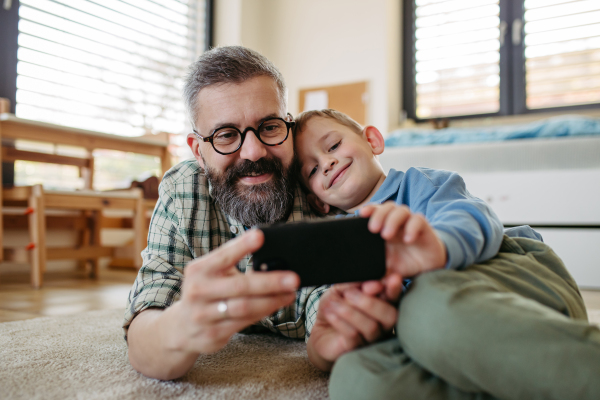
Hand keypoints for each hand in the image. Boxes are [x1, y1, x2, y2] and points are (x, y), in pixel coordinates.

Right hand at [168, 229, 299, 353]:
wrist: (180, 328)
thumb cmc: (205, 292)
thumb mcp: (211, 273)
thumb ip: (232, 264)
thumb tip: (271, 257)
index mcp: (199, 270)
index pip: (223, 255)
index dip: (242, 245)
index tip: (261, 235)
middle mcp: (198, 291)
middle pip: (240, 286)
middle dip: (270, 282)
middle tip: (293, 278)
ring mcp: (203, 315)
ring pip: (244, 307)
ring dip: (271, 300)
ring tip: (290, 293)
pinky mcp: (212, 334)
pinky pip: (243, 323)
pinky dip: (263, 313)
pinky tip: (276, 305)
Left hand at [307, 276, 401, 370]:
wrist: (318, 329)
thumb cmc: (334, 306)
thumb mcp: (340, 289)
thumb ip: (355, 284)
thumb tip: (373, 282)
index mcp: (382, 304)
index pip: (394, 297)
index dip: (394, 289)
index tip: (392, 278)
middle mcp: (382, 323)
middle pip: (391, 316)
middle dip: (371, 303)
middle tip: (349, 294)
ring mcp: (371, 338)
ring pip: (371, 327)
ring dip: (350, 312)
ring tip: (333, 304)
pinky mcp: (356, 349)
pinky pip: (353, 336)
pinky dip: (340, 322)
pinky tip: (330, 313)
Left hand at [360, 202, 446, 277]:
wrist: (428, 269)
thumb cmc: (403, 265)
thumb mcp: (386, 270)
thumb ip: (373, 272)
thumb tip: (361, 282)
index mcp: (385, 227)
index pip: (376, 211)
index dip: (369, 209)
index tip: (360, 214)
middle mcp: (397, 222)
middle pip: (387, 207)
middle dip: (378, 215)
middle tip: (373, 229)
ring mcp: (410, 223)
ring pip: (401, 210)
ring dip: (392, 220)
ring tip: (386, 235)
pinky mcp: (425, 228)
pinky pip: (418, 220)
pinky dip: (412, 227)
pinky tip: (408, 239)